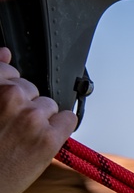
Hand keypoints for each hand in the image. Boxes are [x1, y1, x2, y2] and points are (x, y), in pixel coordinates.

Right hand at [0, 47, 77, 192]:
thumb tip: (5, 52)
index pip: (8, 70)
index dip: (8, 88)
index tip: (5, 103)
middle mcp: (9, 98)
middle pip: (30, 88)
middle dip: (25, 104)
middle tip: (11, 127)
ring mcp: (30, 117)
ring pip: (49, 104)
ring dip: (41, 118)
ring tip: (22, 138)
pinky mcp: (48, 138)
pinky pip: (68, 119)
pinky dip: (60, 128)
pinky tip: (44, 140)